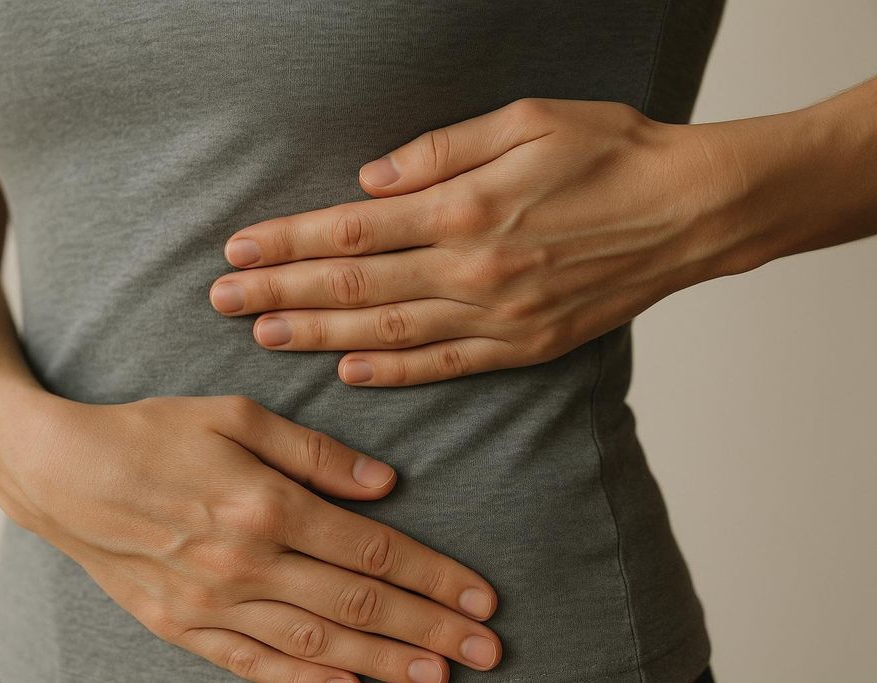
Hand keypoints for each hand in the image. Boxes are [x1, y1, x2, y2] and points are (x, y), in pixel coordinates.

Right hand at [0, 393, 501, 682]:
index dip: (434, 576)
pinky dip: (307, 679)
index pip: (372, 549)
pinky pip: (255, 664)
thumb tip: (385, 485)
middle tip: (488, 652)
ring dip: (384, 663)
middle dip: (431, 629)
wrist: (62, 472)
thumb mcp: (236, 415)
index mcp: (266, 504)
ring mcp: (212, 603)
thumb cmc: (153, 432)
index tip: (482, 598)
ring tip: (439, 678)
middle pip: (358, 603)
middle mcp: (246, 562)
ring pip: (317, 641)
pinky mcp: (183, 627)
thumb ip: (316, 453)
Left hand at [209, 96, 781, 385]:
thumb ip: (438, 152)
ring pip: (386, 332)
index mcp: (465, 208)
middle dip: (280, 292)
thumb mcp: (525, 121)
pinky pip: (442, 366)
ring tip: (262, 337)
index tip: (237, 249)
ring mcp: (497, 316)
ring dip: (317, 335)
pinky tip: (347, 372)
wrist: (689, 211)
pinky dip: (390, 372)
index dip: (287, 241)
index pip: (350, 231)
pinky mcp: (523, 347)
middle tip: (221, 302)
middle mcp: (472, 270)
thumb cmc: (610, 153)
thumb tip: (369, 182)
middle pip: (353, 286)